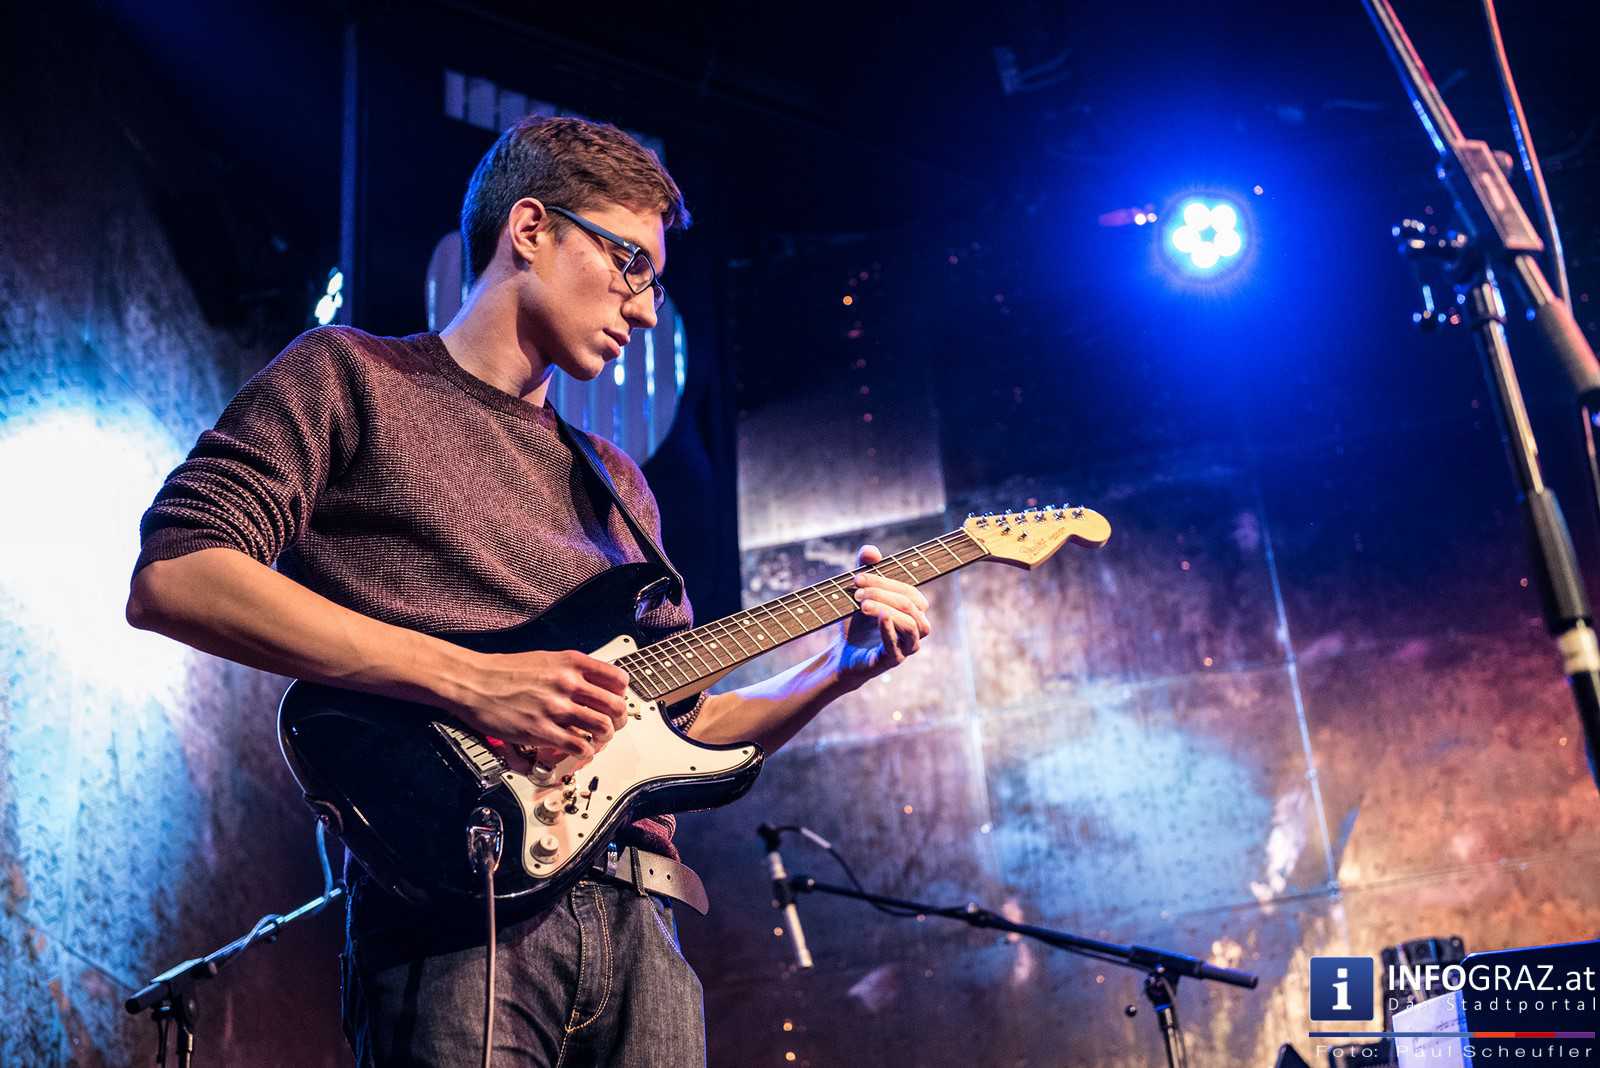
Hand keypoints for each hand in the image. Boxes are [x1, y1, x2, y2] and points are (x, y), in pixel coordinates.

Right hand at [454, 649, 628, 762]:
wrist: (473, 682)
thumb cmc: (505, 671)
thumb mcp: (546, 659)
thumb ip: (572, 670)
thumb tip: (595, 686)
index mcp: (571, 663)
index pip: (617, 679)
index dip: (622, 694)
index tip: (617, 702)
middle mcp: (567, 683)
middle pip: (615, 706)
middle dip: (619, 720)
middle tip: (613, 726)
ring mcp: (555, 707)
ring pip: (602, 727)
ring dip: (604, 738)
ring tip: (597, 740)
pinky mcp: (541, 730)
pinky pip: (579, 746)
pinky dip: (586, 752)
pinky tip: (580, 750)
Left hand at [835, 544, 931, 687]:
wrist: (844, 654)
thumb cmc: (857, 623)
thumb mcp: (859, 592)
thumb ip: (865, 569)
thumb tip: (872, 552)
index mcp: (914, 611)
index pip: (909, 591)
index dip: (885, 581)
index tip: (856, 577)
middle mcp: (916, 628)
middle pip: (910, 605)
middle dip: (883, 593)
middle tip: (856, 592)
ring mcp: (907, 646)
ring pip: (911, 624)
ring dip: (886, 609)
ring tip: (862, 604)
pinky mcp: (893, 661)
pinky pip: (897, 646)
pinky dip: (889, 630)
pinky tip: (879, 616)